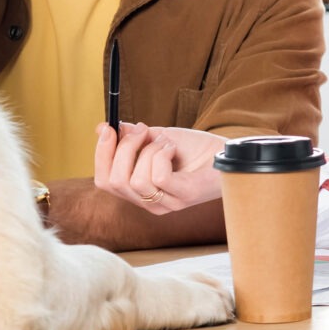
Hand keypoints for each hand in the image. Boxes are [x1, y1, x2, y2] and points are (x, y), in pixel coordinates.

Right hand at [93, 122, 224, 213]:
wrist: (227, 152)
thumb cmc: (195, 149)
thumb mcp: (157, 138)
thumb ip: (131, 136)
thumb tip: (103, 127)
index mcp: (139, 192)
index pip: (105, 182)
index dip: (101, 154)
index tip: (107, 128)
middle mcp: (149, 202)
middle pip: (113, 183)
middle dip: (122, 149)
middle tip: (140, 130)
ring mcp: (166, 203)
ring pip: (135, 181)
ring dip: (148, 150)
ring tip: (165, 141)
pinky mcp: (183, 197)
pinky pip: (158, 178)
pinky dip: (161, 155)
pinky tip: (173, 148)